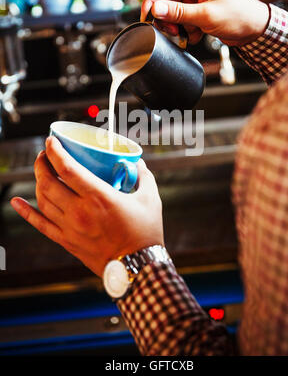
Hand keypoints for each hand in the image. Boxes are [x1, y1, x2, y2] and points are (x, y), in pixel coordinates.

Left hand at [10, 136, 163, 277]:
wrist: (137, 268)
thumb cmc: (145, 233)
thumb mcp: (150, 199)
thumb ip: (143, 176)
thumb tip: (136, 162)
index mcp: (99, 197)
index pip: (67, 168)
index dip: (55, 151)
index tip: (51, 141)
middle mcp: (79, 212)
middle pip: (48, 182)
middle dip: (42, 163)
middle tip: (45, 154)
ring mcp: (70, 228)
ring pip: (42, 200)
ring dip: (37, 181)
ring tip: (41, 172)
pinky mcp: (67, 241)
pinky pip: (40, 225)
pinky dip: (26, 212)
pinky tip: (16, 202)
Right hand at [141, 0, 268, 45]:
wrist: (256, 29)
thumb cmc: (239, 15)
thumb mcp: (206, 15)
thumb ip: (179, 12)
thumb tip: (156, 9)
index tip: (147, 16)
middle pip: (166, 1)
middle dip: (166, 19)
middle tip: (170, 30)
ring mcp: (195, 4)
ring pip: (173, 15)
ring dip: (177, 28)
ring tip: (188, 34)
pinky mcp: (198, 17)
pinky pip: (182, 24)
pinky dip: (186, 33)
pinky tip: (198, 36)